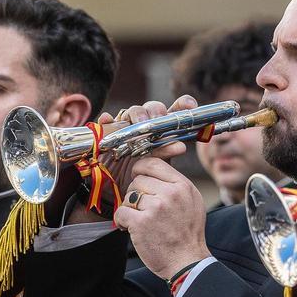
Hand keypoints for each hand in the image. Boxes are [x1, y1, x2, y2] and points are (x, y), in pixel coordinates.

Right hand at [65, 95, 197, 224]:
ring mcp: (127, 128)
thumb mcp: (157, 165)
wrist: (125, 191)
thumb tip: (181, 146)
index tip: (190, 106)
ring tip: (140, 121)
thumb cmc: (145, 175)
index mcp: (162, 131)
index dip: (182, 104)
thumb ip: (166, 153)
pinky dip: (107, 119)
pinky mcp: (108, 134)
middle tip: (158, 119)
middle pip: (152, 108)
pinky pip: (106, 122)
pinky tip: (107, 120)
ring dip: (137, 113)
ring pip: (132, 111)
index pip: (173, 112)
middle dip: (156, 110)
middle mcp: (145, 126)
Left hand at [111, 157, 209, 279]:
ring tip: (140, 221)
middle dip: (135, 194)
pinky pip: (121, 212)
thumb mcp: (192, 202)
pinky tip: (130, 228)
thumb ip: (177, 185)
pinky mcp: (142, 222)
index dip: (141, 169)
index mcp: (183, 186)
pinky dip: (122, 221)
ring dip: (130, 209)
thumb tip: (157, 171)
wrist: (187, 262)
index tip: (137, 177)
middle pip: (138, 180)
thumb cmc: (188, 235)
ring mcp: (156, 207)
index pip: (154, 163)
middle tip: (142, 209)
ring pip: (129, 196)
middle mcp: (171, 193)